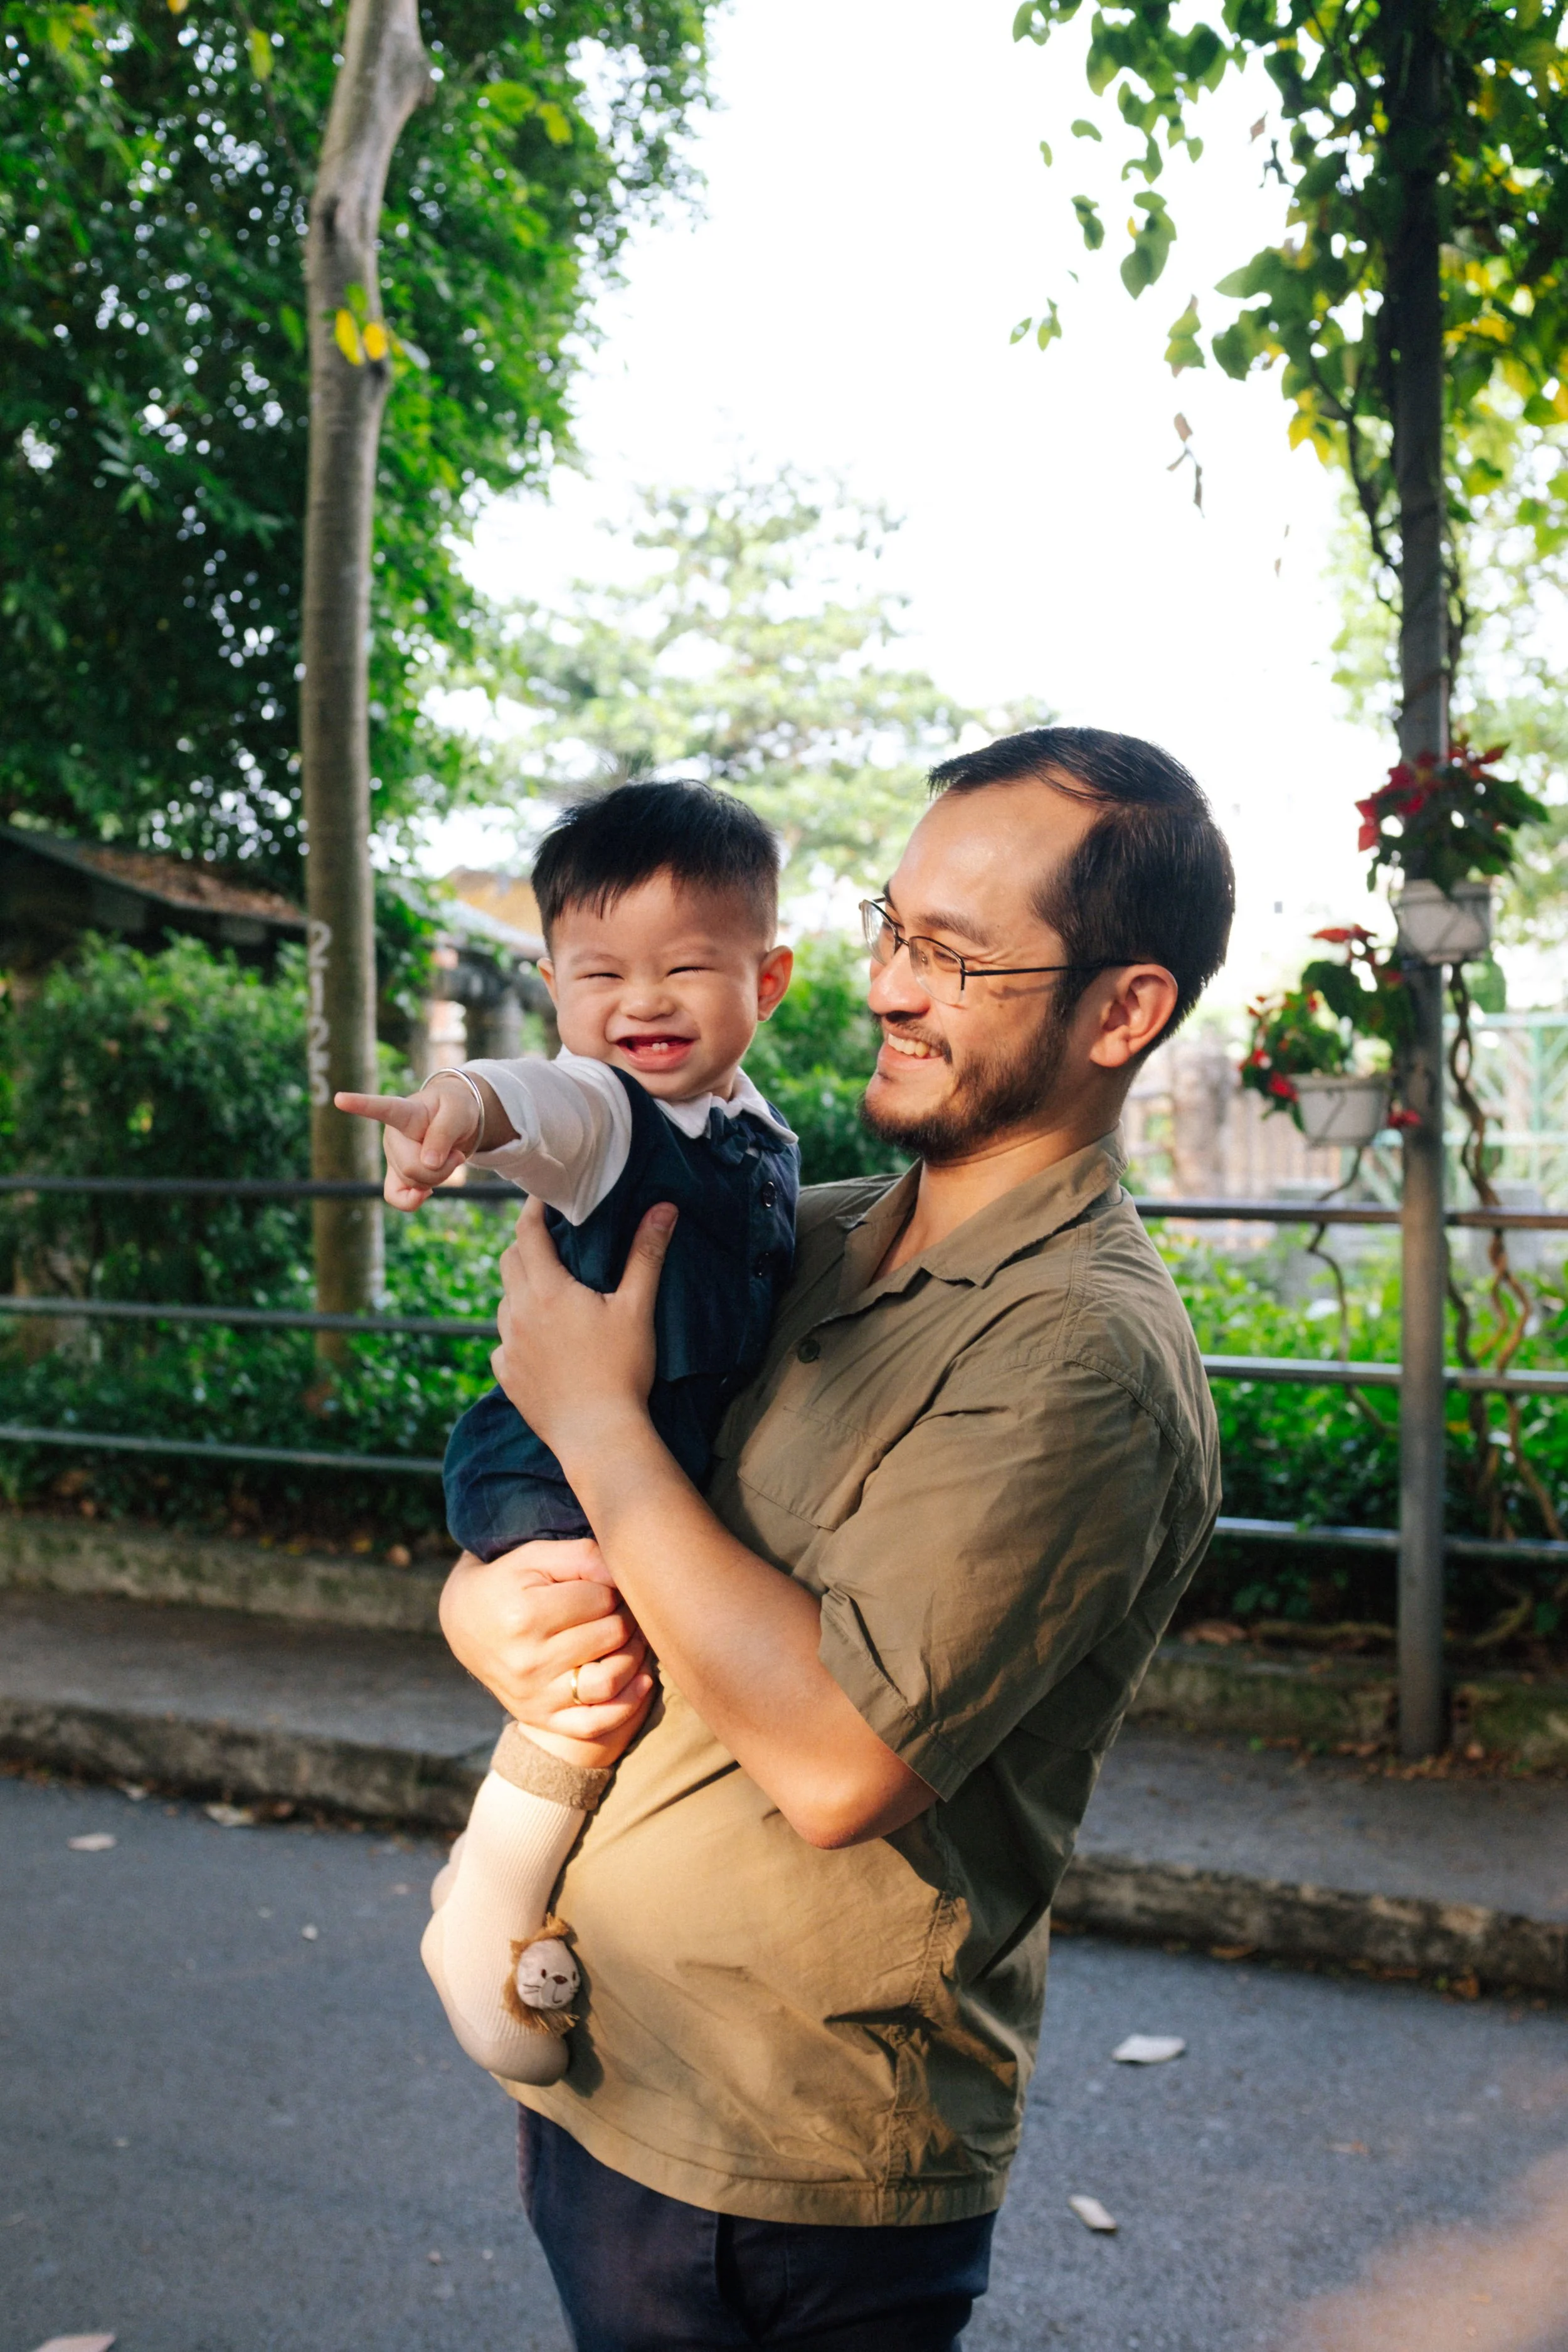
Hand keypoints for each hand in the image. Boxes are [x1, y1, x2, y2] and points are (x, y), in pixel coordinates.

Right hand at [334, 1077, 490, 1209]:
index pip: (382, 1108)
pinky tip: (424, 1194)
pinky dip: (412, 1201)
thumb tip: (428, 1164)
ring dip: (439, 1177)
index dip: (361, 1105)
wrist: (455, 1124)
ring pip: (413, 1182)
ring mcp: (392, 1156)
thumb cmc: (455, 1110)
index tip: (340, 1098)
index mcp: (405, 1111)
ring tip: (448, 1157)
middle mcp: (392, 1135)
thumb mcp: (459, 1112)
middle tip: (457, 1154)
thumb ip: (444, 1134)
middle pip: (411, 1166)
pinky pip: (396, 1198)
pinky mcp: (397, 1176)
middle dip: (442, 1168)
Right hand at [439, 1540, 655, 1768]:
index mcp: (525, 1616)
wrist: (465, 1623)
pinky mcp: (540, 1718)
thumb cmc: (508, 1582)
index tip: (605, 1586)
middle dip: (627, 1617)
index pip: (602, 1599)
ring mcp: (533, 1696)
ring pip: (609, 1681)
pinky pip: (595, 1724)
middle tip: (624, 1609)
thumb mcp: (535, 1556)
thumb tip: (624, 1576)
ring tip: (632, 1638)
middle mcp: (527, 1662)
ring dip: (634, 1656)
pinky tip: (642, 1679)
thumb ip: (583, 1556)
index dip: (613, 1588)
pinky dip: (627, 1704)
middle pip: (611, 1636)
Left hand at [489, 1198, 676, 1467]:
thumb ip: (646, 1254)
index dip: (532, 1210)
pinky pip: (504, 1343)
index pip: (527, 1234)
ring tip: (548, 1292)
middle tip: (549, 1240)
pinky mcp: (507, 1376)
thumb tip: (664, 1208)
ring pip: (504, 1302)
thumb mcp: (637, 1307)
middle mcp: (518, 1313)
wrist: (599, 1435)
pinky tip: (540, 1341)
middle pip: (508, 1261)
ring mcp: (509, 1347)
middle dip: (525, 1245)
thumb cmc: (621, 1369)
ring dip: (521, 1289)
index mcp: (546, 1290)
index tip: (543, 1198)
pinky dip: (518, 1332)